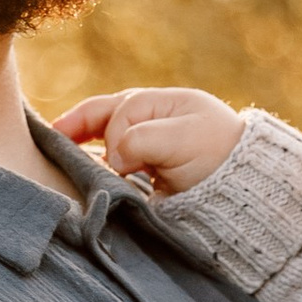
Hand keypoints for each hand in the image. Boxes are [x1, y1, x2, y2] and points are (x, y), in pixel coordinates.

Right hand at [55, 88, 242, 197]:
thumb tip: (113, 158)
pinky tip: (82, 175)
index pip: (121, 109)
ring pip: (106, 140)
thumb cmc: (222, 162)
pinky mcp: (150, 175)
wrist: (250, 198)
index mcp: (166, 104)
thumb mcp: (183, 140)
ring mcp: (152, 147)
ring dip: (85, 148)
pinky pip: (115, 165)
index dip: (112, 133)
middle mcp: (155, 121)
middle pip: (106, 117)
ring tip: (61, 159)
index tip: (118, 162)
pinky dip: (98, 168)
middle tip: (51, 140)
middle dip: (78, 127)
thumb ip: (141, 138)